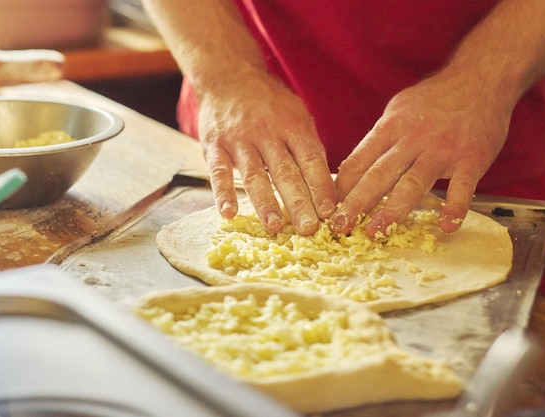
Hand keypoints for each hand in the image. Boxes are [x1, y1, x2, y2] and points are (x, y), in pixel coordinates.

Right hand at [196, 69, 336, 234]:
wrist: (229, 76)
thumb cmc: (270, 104)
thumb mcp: (297, 115)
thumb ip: (309, 147)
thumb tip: (326, 186)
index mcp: (293, 126)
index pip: (311, 159)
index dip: (320, 186)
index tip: (329, 212)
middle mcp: (267, 132)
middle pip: (285, 172)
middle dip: (298, 203)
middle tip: (308, 229)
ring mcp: (239, 139)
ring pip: (254, 175)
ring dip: (265, 203)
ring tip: (275, 227)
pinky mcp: (214, 145)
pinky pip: (219, 171)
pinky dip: (223, 193)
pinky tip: (228, 214)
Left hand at [330, 73, 511, 236]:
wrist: (480, 78)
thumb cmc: (434, 99)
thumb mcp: (398, 110)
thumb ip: (378, 141)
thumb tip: (350, 170)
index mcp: (390, 127)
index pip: (358, 160)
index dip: (341, 187)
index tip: (328, 209)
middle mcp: (412, 139)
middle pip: (379, 175)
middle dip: (356, 203)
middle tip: (340, 227)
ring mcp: (442, 149)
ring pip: (413, 183)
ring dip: (393, 209)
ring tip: (376, 231)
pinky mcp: (471, 158)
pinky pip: (462, 187)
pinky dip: (455, 207)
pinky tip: (447, 226)